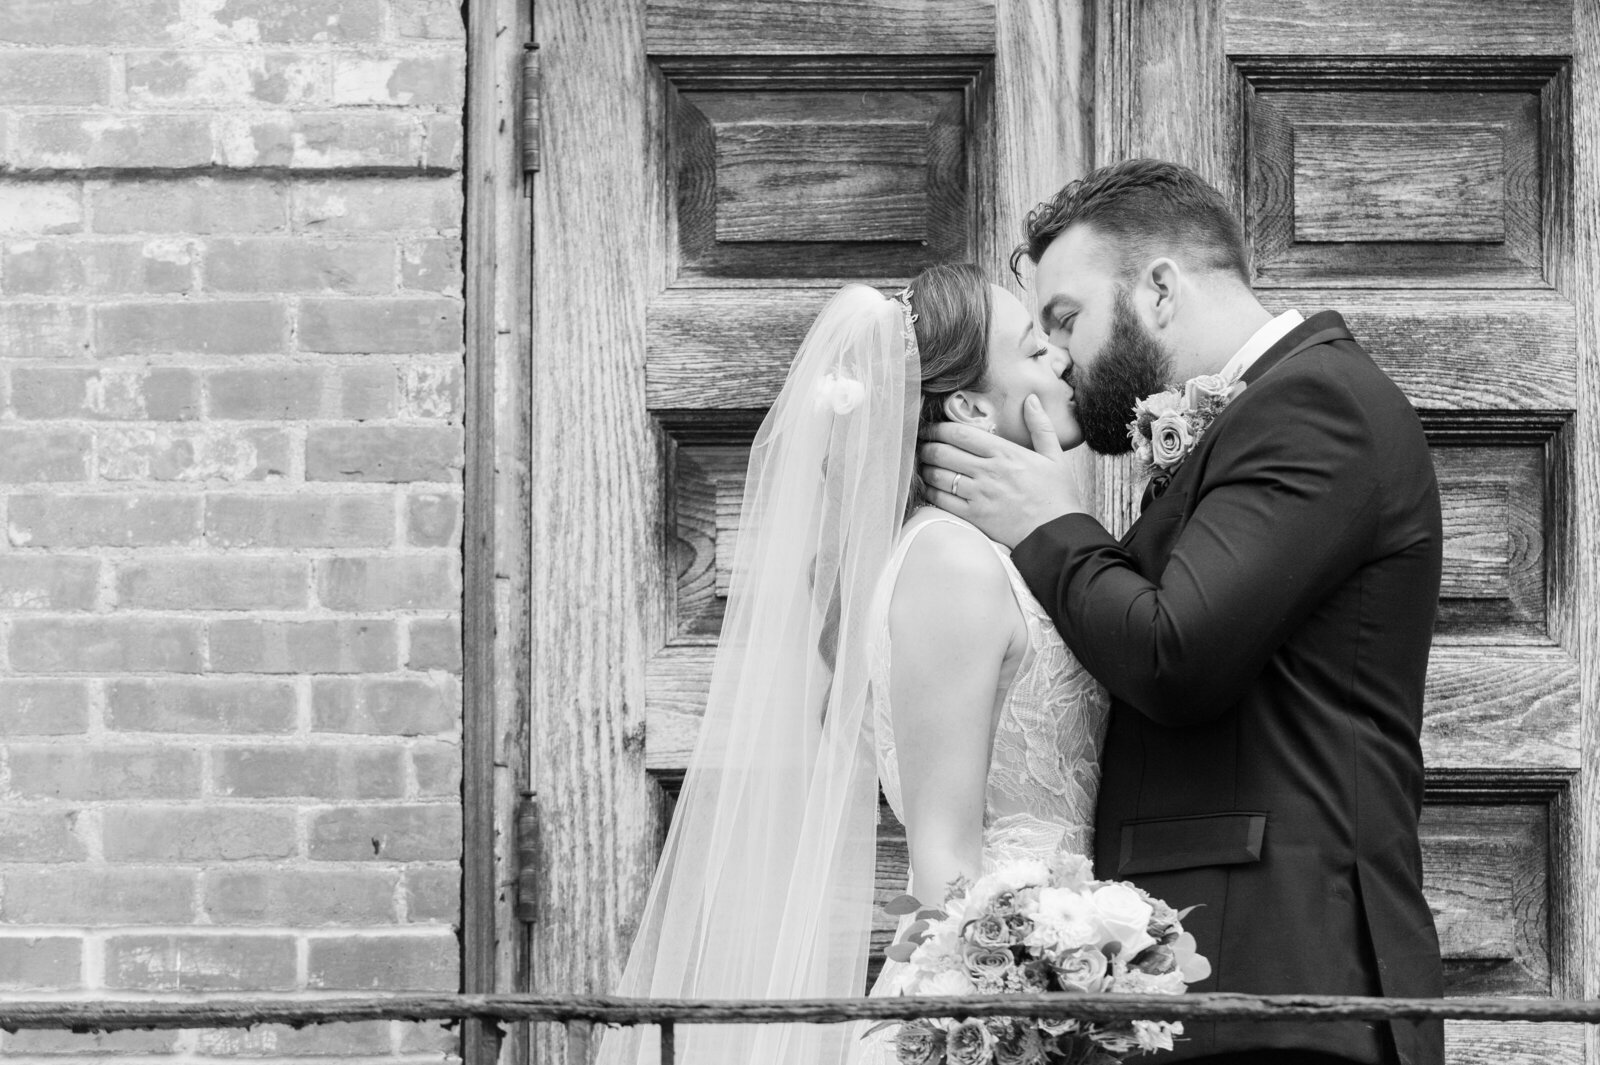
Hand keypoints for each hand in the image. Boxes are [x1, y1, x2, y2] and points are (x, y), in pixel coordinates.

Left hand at [919, 395, 1087, 546]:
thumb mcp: (1055, 456)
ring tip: (923, 464)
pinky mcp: (974, 516)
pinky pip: (942, 500)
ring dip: (926, 468)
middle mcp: (988, 471)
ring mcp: (979, 494)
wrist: (1057, 534)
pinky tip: (929, 487)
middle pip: (943, 452)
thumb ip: (1040, 426)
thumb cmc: (1058, 497)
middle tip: (922, 444)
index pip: (961, 434)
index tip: (931, 428)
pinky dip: (931, 491)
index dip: (939, 428)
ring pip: (939, 475)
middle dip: (927, 446)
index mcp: (1005, 453)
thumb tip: (1032, 400)